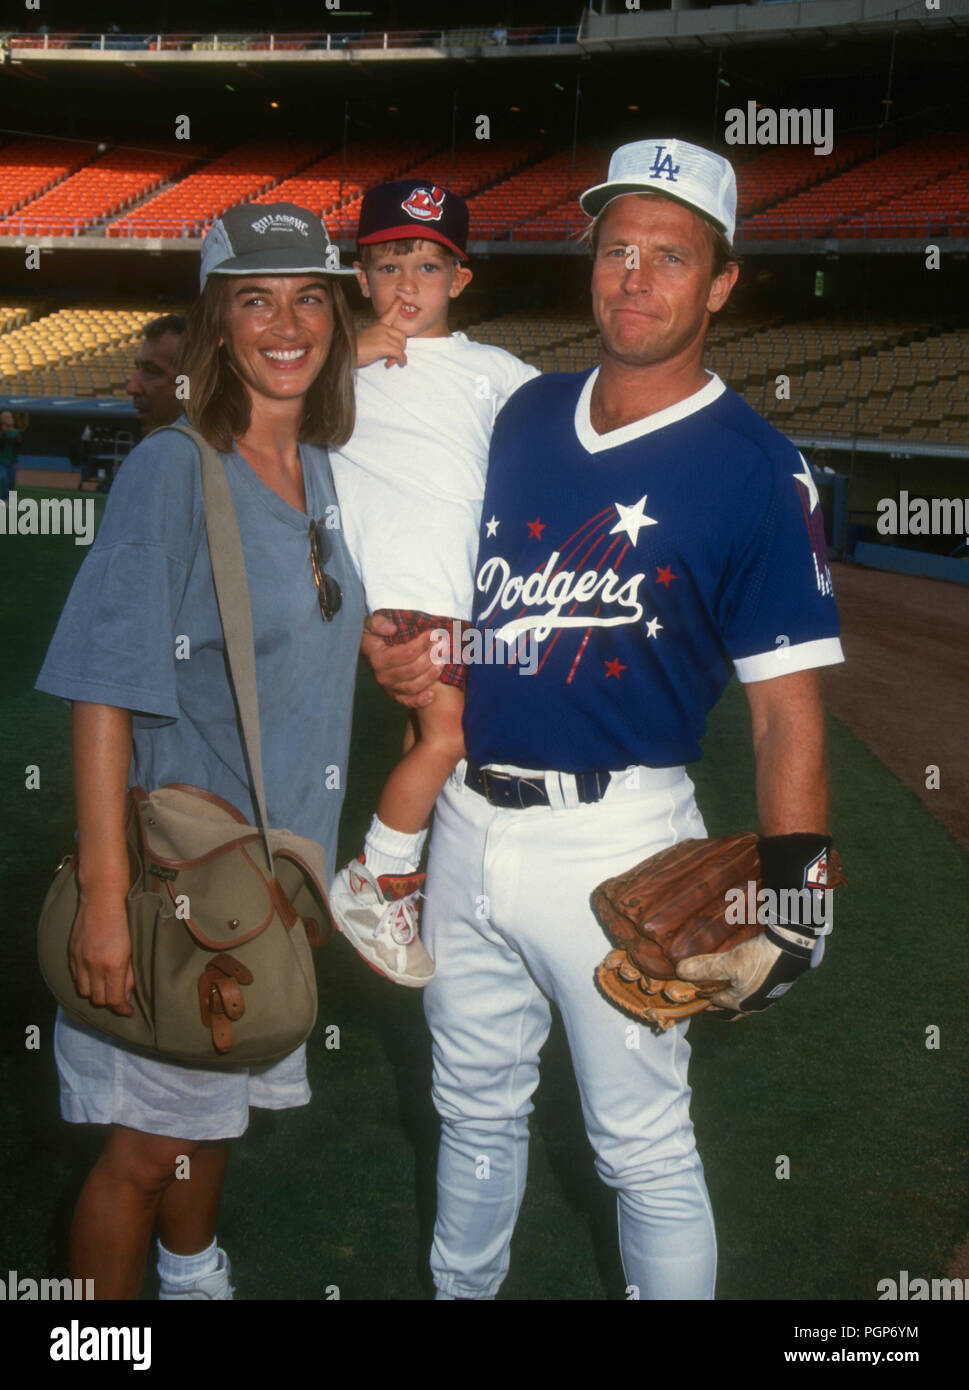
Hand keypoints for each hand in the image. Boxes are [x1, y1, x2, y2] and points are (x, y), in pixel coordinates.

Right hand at [69, 893, 134, 1015]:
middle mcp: (94, 966)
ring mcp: (81, 960)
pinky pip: (76, 977)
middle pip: (98, 999)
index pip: (115, 1000)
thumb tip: (127, 993)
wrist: (101, 899)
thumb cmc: (124, 921)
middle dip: (110, 1002)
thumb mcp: (132, 949)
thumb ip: (129, 973)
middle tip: (119, 998)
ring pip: (85, 991)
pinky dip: (85, 981)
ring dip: (95, 993)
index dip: (122, 1010)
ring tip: (105, 987)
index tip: (129, 1011)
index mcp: (113, 965)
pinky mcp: (72, 953)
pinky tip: (93, 976)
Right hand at [356, 301, 407, 369]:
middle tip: (394, 356)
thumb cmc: (357, 349)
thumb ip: (381, 341)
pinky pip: (399, 353)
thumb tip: (392, 353)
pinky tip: (391, 363)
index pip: (389, 313)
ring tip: (390, 361)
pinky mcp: (385, 346)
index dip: (396, 305)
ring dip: (398, 356)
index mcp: (379, 325)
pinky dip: (400, 360)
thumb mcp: (370, 340)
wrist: (347, 352)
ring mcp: (384, 336)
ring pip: (401, 346)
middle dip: (401, 347)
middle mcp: (383, 328)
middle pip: (402, 336)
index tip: (400, 298)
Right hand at [361, 613, 443, 708]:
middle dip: (431, 656)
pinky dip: (420, 700)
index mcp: (378, 659)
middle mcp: (382, 676)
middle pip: (413, 670)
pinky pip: (408, 702)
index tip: (433, 633)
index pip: (406, 653)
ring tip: (443, 660)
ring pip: (414, 685)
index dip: (422, 643)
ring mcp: (389, 688)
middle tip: (443, 644)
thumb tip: (392, 628)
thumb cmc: (374, 635)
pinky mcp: (395, 696)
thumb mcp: (370, 624)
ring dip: (432, 674)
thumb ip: (378, 623)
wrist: (369, 652)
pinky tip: (432, 695)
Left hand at [677, 934, 810, 1019]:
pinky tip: (744, 976)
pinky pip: (754, 989)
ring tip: (723, 983)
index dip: (701, 997)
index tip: (691, 992)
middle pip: (731, 1007)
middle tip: (707, 994)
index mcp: (741, 1004)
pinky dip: (744, 985)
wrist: (793, 948)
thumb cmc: (759, 959)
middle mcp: (755, 1005)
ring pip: (744, 998)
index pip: (714, 1003)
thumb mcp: (728, 963)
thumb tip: (679, 973)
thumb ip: (703, 968)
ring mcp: (767, 996)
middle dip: (718, 1002)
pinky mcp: (775, 985)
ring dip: (732, 993)